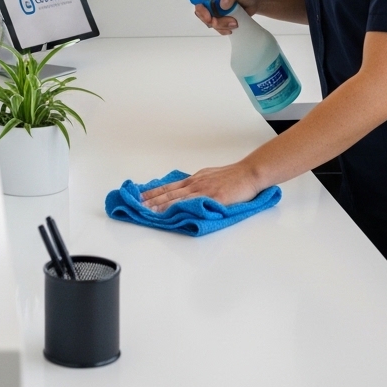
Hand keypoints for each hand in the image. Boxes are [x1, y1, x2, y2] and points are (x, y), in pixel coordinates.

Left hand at [141, 162, 262, 211]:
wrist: (249, 174)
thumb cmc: (233, 177)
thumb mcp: (210, 177)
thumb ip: (198, 185)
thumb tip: (186, 192)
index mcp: (194, 180)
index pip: (169, 187)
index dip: (154, 192)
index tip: (140, 197)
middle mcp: (195, 184)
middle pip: (169, 193)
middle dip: (152, 200)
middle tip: (137, 206)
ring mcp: (204, 191)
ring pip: (178, 198)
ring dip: (161, 205)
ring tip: (148, 211)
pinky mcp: (214, 199)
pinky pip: (195, 204)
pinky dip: (181, 208)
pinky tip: (173, 213)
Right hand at [193, 0, 259, 35]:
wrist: (255, 0)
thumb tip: (222, 4)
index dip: (200, 9)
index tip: (209, 17)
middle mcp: (210, 1)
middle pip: (202, 14)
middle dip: (212, 21)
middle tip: (227, 22)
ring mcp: (214, 11)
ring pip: (210, 23)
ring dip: (221, 26)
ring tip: (235, 23)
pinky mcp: (221, 19)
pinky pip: (217, 28)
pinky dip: (224, 30)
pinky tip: (232, 28)